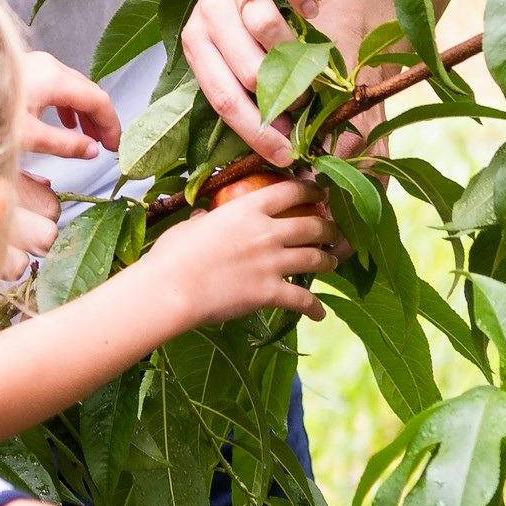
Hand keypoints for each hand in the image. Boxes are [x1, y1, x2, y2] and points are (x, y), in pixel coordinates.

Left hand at [17, 49, 118, 165]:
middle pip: (88, 92)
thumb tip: (92, 151)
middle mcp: (49, 66)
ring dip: (85, 113)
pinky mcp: (27, 71)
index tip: (115, 146)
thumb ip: (64, 144)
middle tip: (106, 144)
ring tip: (89, 137)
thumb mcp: (28, 136)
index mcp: (54, 78)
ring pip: (74, 89)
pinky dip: (69, 106)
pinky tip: (67, 122)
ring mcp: (38, 66)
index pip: (98, 100)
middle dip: (100, 119)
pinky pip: (58, 87)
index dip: (111, 124)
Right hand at [136, 176, 341, 326]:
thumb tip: (203, 218)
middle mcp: (266, 231)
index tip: (320, 194)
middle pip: (312, 225)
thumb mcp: (190, 226)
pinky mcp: (270, 292)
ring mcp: (271, 262)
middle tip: (334, 233)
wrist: (171, 289)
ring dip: (328, 262)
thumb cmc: (172, 255)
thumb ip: (205, 220)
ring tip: (331, 264)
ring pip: (315, 259)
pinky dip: (314, 307)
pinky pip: (302, 299)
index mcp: (246, 208)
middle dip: (329, 229)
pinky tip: (319, 314)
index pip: (290, 191)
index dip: (311, 191)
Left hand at [176, 0, 317, 165]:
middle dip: (284, 95)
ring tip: (306, 57)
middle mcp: (210, 16)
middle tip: (304, 100)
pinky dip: (307, 2)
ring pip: (265, 27)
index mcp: (197, 46)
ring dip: (295, 50)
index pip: (225, 100)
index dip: (258, 132)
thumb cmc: (229, 13)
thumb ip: (246, 88)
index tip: (287, 155)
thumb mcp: (224, 48)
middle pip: (248, 70)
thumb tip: (284, 141)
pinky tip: (310, 10)